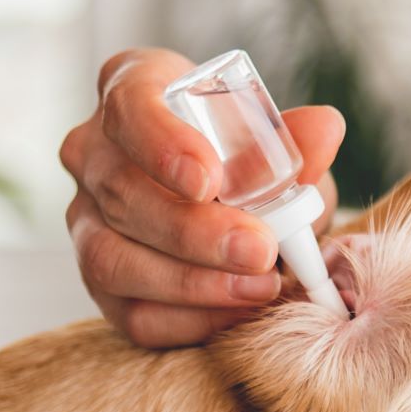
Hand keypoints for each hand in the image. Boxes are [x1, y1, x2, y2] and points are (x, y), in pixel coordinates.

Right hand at [60, 48, 345, 347]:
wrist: (239, 211)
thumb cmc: (249, 161)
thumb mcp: (277, 146)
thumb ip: (295, 143)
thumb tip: (325, 130)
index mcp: (130, 91)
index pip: (128, 107)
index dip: (162, 144)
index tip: (209, 180)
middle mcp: (93, 153)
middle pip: (122, 192)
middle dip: (195, 231)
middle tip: (261, 248)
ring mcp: (85, 220)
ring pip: (113, 258)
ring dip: (192, 282)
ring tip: (260, 286)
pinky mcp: (100, 282)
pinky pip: (129, 311)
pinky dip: (188, 320)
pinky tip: (235, 314)